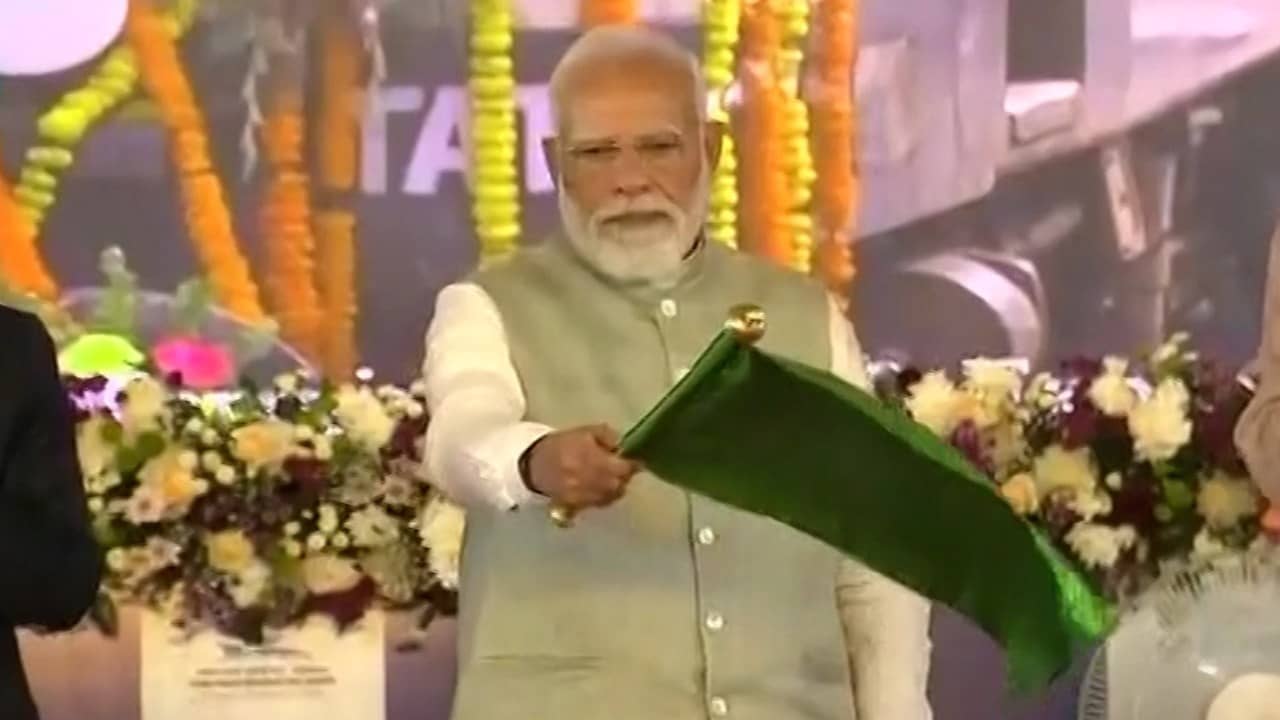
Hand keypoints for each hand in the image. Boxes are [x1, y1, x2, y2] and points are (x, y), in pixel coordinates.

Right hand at [523, 425, 638, 509]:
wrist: (533, 464)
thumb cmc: (562, 444)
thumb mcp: (585, 431)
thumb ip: (607, 435)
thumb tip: (622, 445)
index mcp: (590, 458)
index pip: (622, 468)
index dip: (631, 465)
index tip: (635, 461)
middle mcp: (588, 479)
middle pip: (618, 484)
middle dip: (623, 477)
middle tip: (623, 469)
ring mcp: (582, 495)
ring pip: (611, 496)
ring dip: (616, 488)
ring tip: (611, 478)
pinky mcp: (576, 506)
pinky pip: (599, 503)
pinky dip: (604, 497)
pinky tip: (601, 488)